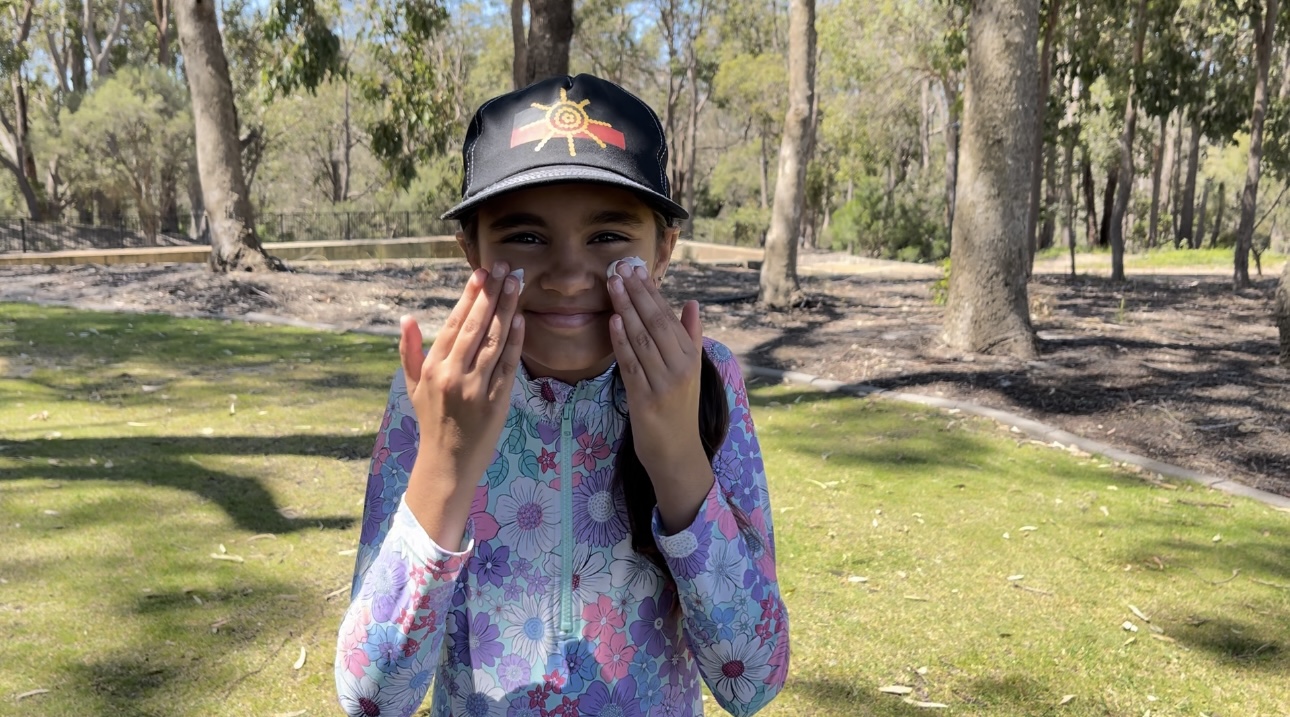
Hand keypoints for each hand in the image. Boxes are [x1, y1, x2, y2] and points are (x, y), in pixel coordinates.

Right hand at [398, 262, 524, 542]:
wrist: (447, 462)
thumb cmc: (432, 420)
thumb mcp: (414, 385)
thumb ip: (409, 351)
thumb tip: (408, 318)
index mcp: (434, 367)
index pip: (455, 323)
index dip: (469, 296)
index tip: (481, 272)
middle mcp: (454, 374)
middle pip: (477, 325)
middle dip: (492, 293)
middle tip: (505, 267)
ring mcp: (477, 387)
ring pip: (495, 340)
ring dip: (507, 309)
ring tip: (517, 283)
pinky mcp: (498, 400)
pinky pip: (509, 364)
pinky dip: (516, 340)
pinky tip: (521, 318)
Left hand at [607, 262, 713, 530]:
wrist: (677, 453)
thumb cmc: (680, 409)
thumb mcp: (691, 372)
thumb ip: (690, 337)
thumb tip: (692, 304)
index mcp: (690, 358)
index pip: (669, 317)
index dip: (652, 292)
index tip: (637, 270)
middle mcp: (680, 368)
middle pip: (655, 324)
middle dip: (637, 295)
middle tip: (620, 269)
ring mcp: (662, 384)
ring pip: (641, 340)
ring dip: (626, 310)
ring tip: (613, 285)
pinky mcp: (644, 400)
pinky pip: (630, 365)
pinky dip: (621, 342)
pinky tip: (612, 321)